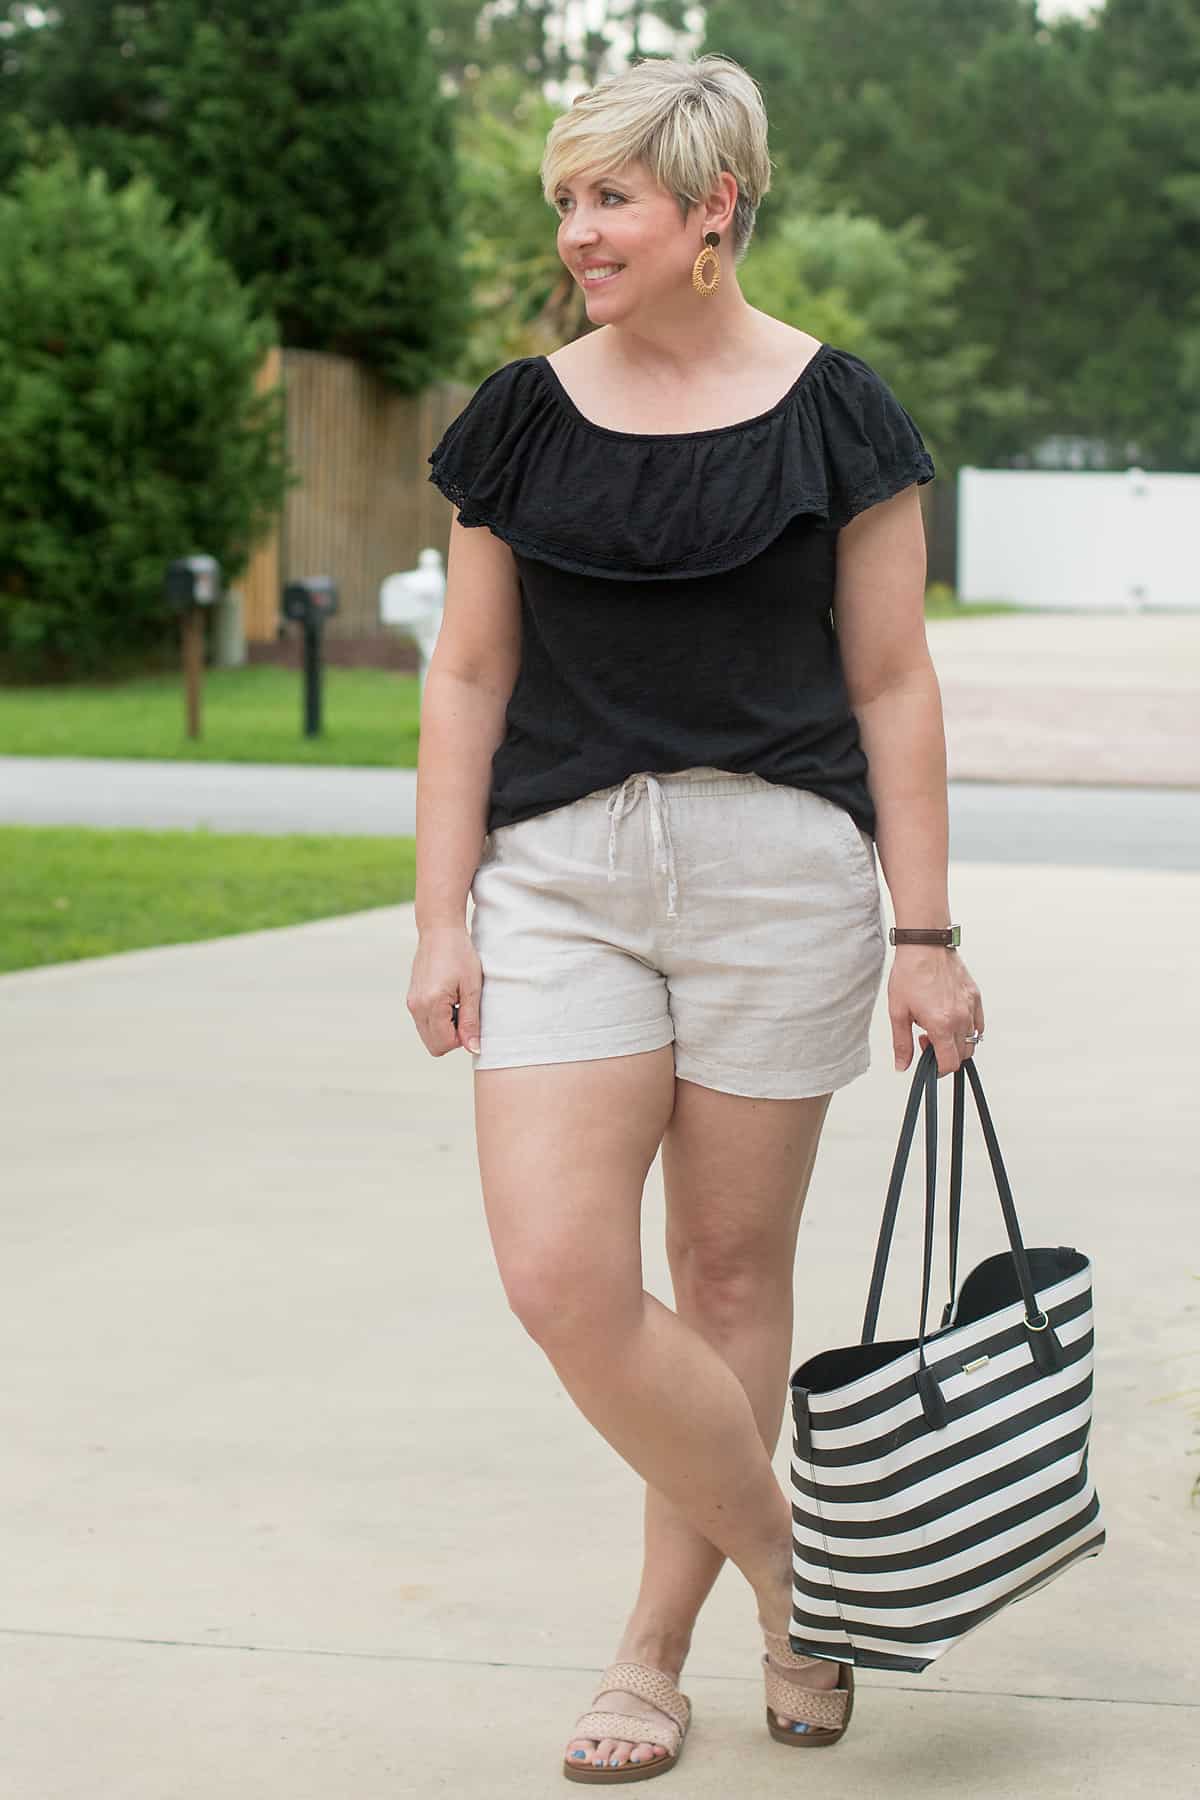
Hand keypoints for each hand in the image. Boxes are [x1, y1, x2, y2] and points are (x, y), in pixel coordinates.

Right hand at [406, 925, 482, 1056]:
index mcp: (432, 1003)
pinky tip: (449, 1000)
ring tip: (457, 1004)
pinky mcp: (412, 999)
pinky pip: (424, 1023)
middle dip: (452, 1037)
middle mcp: (416, 1006)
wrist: (440, 931)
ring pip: (428, 1037)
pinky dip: (438, 1020)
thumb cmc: (460, 954)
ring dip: (445, 1029)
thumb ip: (471, 1021)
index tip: (470, 1016)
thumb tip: (474, 1048)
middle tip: (464, 1012)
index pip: (445, 1043)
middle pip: (434, 1046)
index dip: (463, 1038)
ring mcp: (411, 1003)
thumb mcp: (472, 988)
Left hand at [889, 947, 983, 1076]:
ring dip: (956, 1043)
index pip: (949, 1063)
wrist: (925, 945)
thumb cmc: (910, 973)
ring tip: (937, 1027)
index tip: (928, 1063)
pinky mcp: (975, 997)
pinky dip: (968, 1029)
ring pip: (972, 1040)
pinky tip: (952, 1020)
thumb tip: (903, 1065)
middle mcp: (960, 1018)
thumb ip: (902, 1043)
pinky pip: (978, 1024)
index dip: (938, 1070)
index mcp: (941, 1024)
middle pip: (962, 1055)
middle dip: (945, 1055)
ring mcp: (971, 1007)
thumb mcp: (898, 1012)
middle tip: (926, 1039)